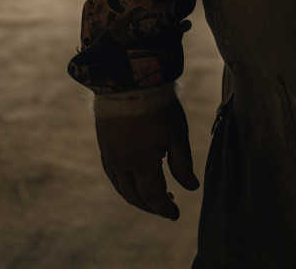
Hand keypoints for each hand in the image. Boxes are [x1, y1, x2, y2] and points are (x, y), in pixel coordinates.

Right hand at [95, 95, 199, 219]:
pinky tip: (134, 179)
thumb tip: (191, 187)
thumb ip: (182, 163)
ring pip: (120, 187)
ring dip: (135, 197)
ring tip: (153, 196)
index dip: (165, 207)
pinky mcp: (104, 146)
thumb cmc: (158, 105)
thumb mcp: (177, 133)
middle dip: (150, 206)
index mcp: (140, 163)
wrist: (129, 80)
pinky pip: (111, 174)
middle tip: (167, 207)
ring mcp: (110, 155)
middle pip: (134, 196)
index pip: (153, 195)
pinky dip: (123, 183)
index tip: (176, 214)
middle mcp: (121, 164)